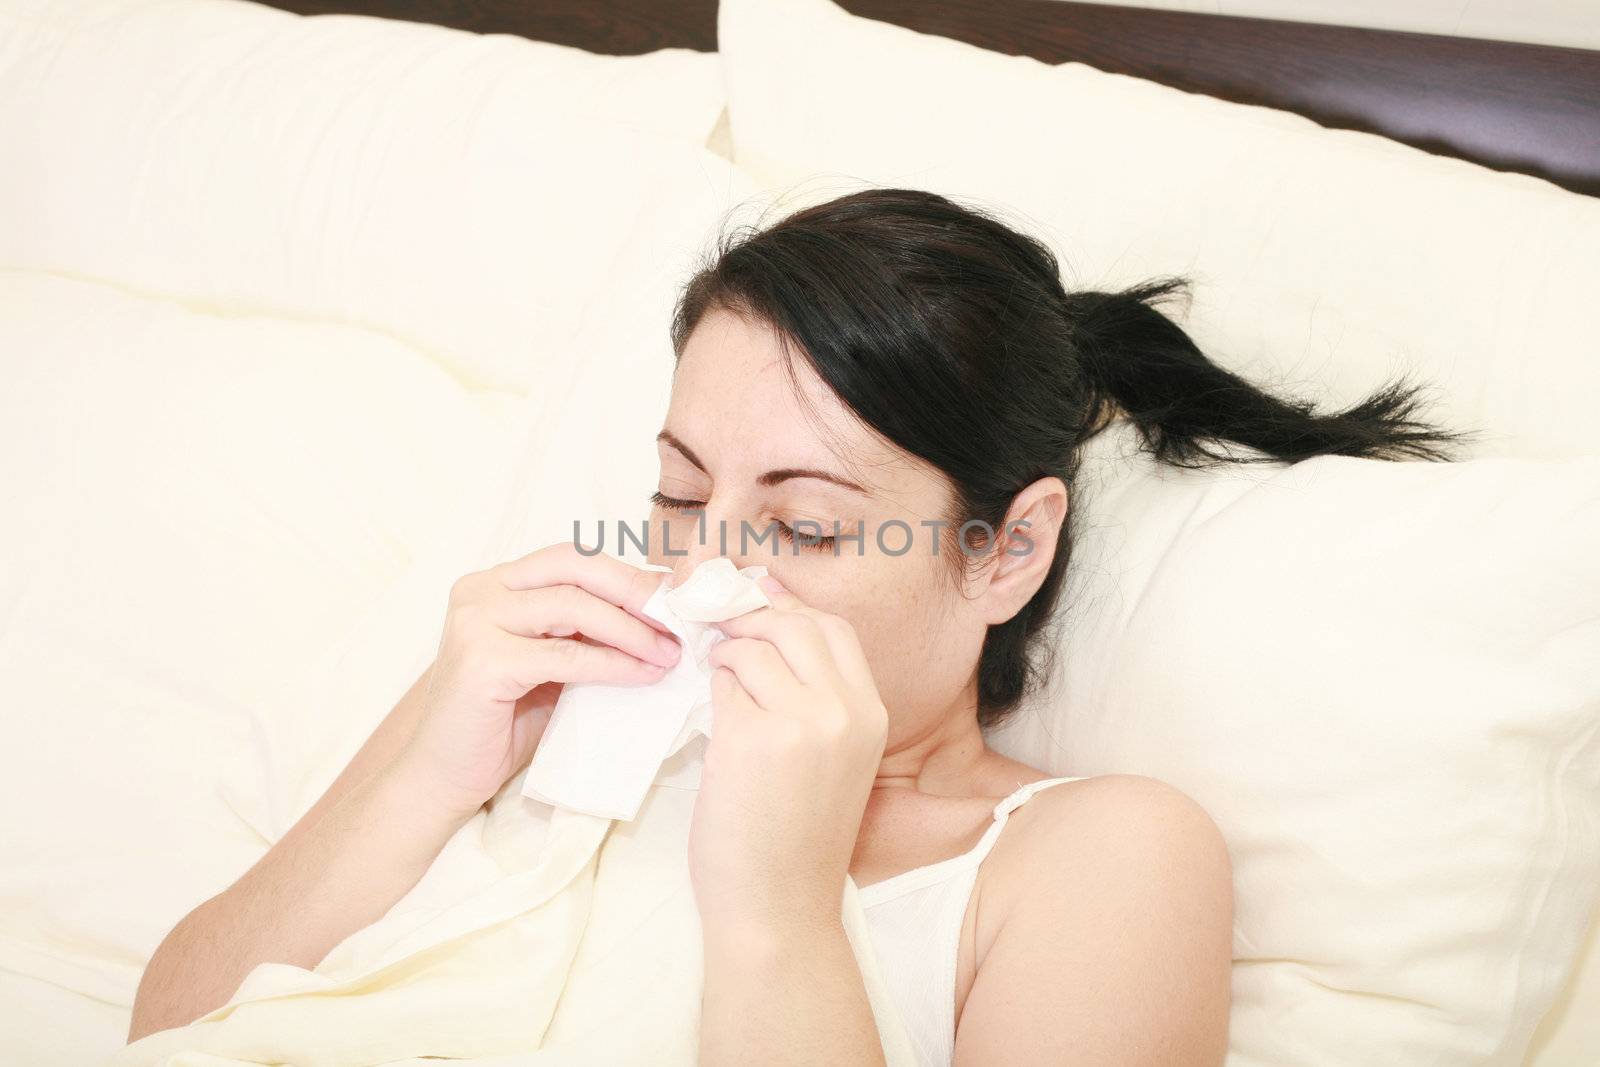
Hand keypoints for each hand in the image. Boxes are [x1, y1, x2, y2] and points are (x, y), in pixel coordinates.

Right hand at [397, 543, 681, 822]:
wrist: (444, 777)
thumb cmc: (500, 723)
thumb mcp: (548, 664)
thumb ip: (583, 634)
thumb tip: (657, 618)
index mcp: (494, 584)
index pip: (570, 559)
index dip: (626, 574)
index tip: (673, 598)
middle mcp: (480, 591)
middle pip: (573, 567)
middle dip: (633, 590)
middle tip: (678, 619)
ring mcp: (476, 623)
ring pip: (573, 606)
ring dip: (631, 629)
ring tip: (668, 652)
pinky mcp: (483, 662)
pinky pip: (565, 655)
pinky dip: (612, 664)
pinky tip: (643, 675)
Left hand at [691, 575, 889, 933]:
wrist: (778, 907)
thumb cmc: (796, 835)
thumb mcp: (834, 756)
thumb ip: (813, 692)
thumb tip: (769, 611)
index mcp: (871, 714)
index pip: (834, 628)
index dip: (789, 608)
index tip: (756, 605)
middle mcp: (843, 711)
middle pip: (794, 623)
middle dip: (750, 618)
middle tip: (721, 631)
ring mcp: (799, 722)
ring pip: (752, 649)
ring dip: (726, 658)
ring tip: (718, 686)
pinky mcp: (750, 737)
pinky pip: (722, 687)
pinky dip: (712, 694)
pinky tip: (716, 724)